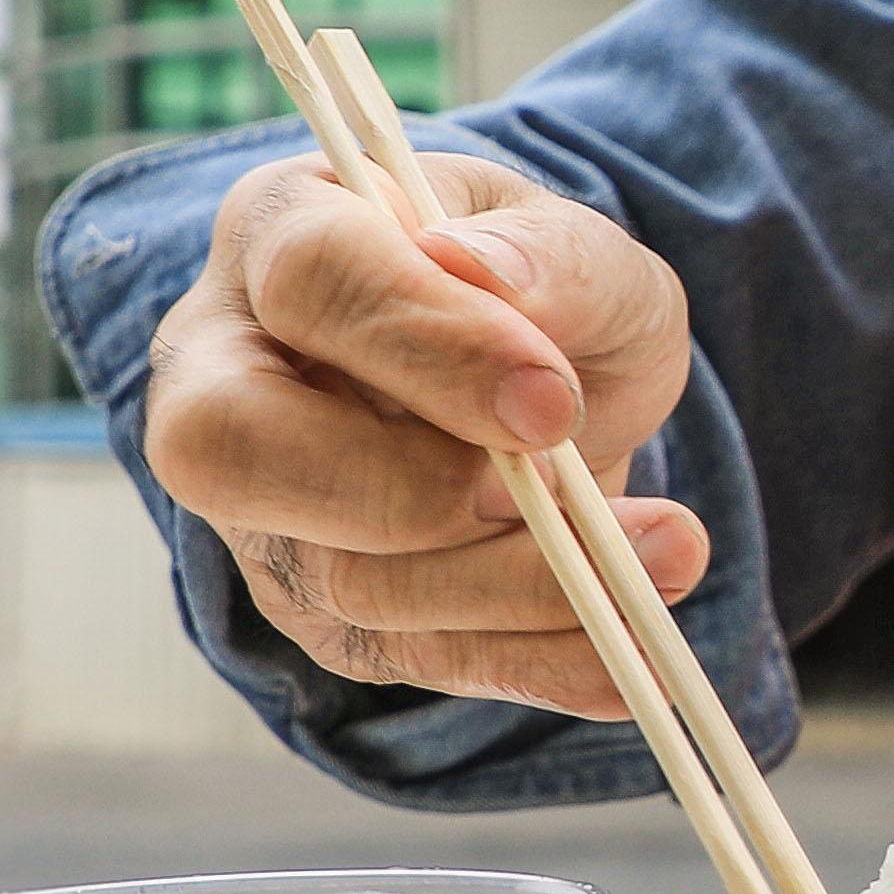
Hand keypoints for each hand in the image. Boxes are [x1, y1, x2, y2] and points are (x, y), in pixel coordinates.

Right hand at [138, 147, 705, 718]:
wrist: (553, 378)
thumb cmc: (544, 288)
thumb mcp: (580, 242)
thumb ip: (547, 251)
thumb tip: (485, 273)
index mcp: (279, 232)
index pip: (308, 279)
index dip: (428, 342)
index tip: (552, 397)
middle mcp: (224, 373)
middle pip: (227, 450)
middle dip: (411, 490)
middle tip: (554, 482)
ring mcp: (259, 509)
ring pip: (342, 579)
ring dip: (516, 583)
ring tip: (668, 549)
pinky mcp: (322, 610)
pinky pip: (413, 659)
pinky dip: (536, 661)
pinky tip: (629, 653)